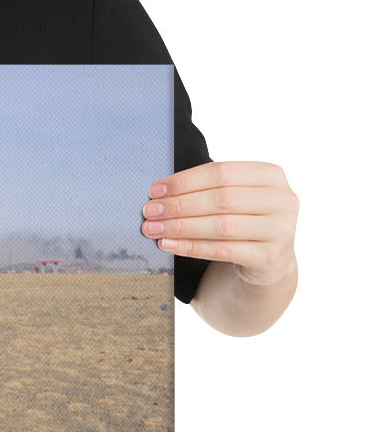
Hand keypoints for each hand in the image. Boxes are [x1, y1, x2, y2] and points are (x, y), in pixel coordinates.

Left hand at [142, 161, 298, 286]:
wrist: (269, 259)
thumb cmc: (243, 219)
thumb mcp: (235, 196)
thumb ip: (208, 188)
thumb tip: (159, 193)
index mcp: (271, 175)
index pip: (221, 172)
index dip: (185, 181)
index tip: (155, 190)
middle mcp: (282, 200)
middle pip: (221, 199)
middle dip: (179, 205)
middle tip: (149, 211)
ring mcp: (281, 230)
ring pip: (221, 226)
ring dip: (181, 227)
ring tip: (153, 229)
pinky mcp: (270, 257)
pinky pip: (222, 250)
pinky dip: (191, 247)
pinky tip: (168, 245)